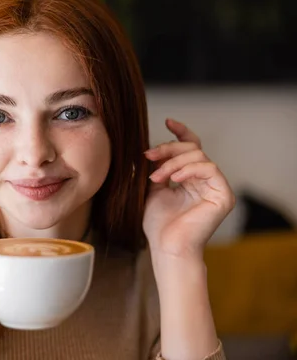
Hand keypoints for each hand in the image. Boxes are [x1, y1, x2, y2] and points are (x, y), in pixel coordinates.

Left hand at [143, 119, 235, 258]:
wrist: (166, 247)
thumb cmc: (158, 224)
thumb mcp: (150, 189)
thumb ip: (153, 168)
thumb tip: (145, 148)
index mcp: (189, 178)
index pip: (190, 148)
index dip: (181, 132)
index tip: (167, 122)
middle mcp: (205, 180)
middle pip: (192, 148)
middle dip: (168, 148)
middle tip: (148, 156)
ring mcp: (216, 187)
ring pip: (199, 156)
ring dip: (173, 162)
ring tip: (156, 176)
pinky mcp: (223, 195)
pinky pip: (209, 168)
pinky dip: (188, 169)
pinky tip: (173, 178)